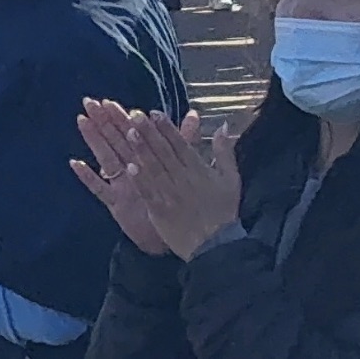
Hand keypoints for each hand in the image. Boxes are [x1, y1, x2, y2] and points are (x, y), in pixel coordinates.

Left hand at [107, 108, 242, 258]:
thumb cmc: (223, 212)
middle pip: (163, 152)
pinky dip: (140, 180)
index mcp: (199, 169)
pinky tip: (129, 167)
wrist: (217, 246)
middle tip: (134, 114)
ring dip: (141, 150)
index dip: (166, 127)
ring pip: (154, 168)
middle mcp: (183, 178)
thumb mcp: (231, 179)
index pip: (180, 144)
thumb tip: (222, 126)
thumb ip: (224, 151)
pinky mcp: (160, 211)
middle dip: (149, 132)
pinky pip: (149, 193)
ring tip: (129, 132)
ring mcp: (170, 194)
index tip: (153, 112)